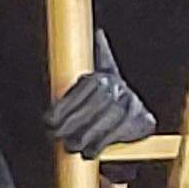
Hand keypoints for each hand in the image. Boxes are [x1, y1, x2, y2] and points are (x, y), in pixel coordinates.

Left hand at [44, 30, 154, 158]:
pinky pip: (116, 135)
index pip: (80, 92)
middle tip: (55, 136)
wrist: (137, 115)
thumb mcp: (101, 74)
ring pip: (103, 122)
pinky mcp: (140, 122)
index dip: (63, 108)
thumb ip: (96, 57)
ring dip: (83, 137)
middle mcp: (119, 88)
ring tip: (70, 146)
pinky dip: (100, 146)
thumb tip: (98, 35)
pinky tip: (88, 153)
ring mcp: (131, 104)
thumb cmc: (109, 95)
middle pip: (90, 107)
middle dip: (70, 124)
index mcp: (102, 76)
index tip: (48, 121)